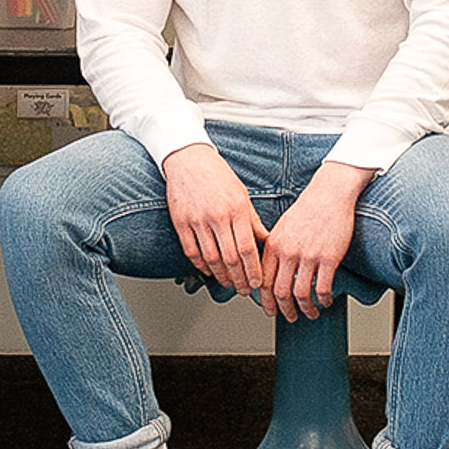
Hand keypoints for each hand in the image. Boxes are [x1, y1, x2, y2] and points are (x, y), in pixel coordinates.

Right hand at [161, 143, 264, 295]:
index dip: (253, 270)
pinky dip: (201, 265)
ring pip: (211, 258)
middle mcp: (217, 216)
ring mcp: (197, 220)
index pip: (247, 248)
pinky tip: (209, 271)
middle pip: (230, 258)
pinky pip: (191, 251)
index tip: (257, 282)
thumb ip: (253, 221)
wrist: (188, 159)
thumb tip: (267, 241)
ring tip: (229, 283)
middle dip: (239, 278)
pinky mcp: (181, 222)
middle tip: (244, 289)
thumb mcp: (242, 195)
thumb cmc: (218, 175)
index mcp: (236, 209)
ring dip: (221, 276)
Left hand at [260, 161, 372, 321]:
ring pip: (301, 294)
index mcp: (273, 245)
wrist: (330, 194)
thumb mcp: (282, 227)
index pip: (262, 280)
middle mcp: (288, 252)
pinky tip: (326, 302)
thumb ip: (273, 247)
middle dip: (282, 309)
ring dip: (304, 310)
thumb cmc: (308, 209)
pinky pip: (323, 288)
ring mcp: (308, 256)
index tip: (269, 308)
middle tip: (287, 317)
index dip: (264, 299)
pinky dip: (323, 300)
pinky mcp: (328, 258)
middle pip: (279, 291)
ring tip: (309, 314)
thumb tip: (268, 269)